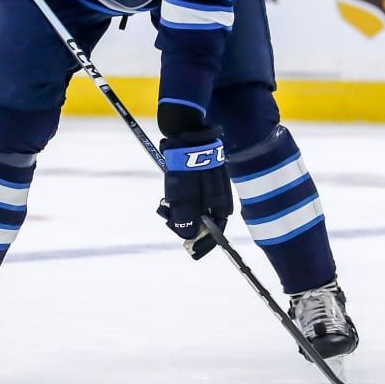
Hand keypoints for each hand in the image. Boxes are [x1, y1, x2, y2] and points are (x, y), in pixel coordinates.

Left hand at [157, 127, 232, 259]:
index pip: (217, 229)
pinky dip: (178, 201)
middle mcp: (218, 195)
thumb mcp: (183, 194)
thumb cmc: (186, 164)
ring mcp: (209, 186)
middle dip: (186, 225)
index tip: (192, 251)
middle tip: (168, 220)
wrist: (185, 132)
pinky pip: (190, 196)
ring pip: (195, 208)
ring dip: (179, 213)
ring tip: (163, 207)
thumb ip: (186, 216)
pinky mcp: (199, 178)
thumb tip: (188, 236)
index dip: (204, 242)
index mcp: (220, 201)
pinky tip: (167, 197)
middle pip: (204, 220)